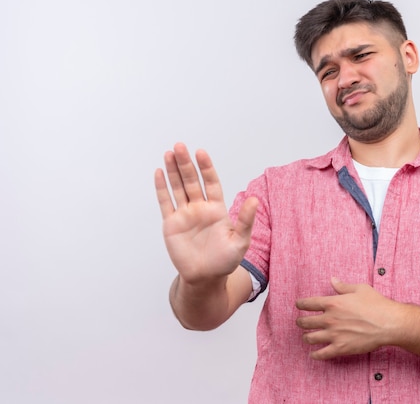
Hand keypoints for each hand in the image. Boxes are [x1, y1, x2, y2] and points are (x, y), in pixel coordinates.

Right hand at [154, 143, 257, 283]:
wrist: (204, 279)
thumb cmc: (224, 261)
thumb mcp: (240, 241)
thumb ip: (246, 220)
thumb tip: (255, 200)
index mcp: (217, 209)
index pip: (211, 182)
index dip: (206, 168)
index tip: (201, 153)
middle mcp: (200, 208)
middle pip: (192, 181)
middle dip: (186, 164)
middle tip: (180, 146)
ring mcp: (185, 214)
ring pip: (178, 187)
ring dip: (173, 170)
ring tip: (169, 153)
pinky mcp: (171, 224)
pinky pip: (166, 202)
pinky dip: (162, 188)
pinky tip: (159, 173)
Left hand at [295, 278, 400, 359]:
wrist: (388, 323)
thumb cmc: (376, 304)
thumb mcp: (360, 289)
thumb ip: (343, 286)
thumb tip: (333, 280)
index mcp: (332, 303)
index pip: (308, 303)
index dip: (300, 304)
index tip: (298, 305)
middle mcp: (329, 319)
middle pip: (305, 322)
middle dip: (300, 322)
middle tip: (300, 322)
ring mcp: (334, 335)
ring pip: (310, 338)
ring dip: (305, 337)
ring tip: (306, 337)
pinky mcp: (340, 348)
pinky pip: (321, 354)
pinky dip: (315, 355)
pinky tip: (313, 354)